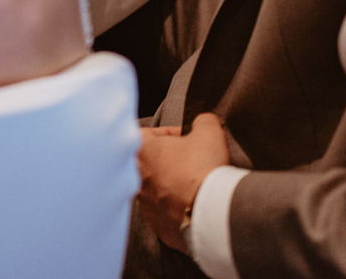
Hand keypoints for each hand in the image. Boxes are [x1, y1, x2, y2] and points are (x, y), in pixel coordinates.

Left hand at [135, 115, 230, 252]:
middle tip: (190, 161)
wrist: (211, 211)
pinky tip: (193, 203)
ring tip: (194, 184)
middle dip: (170, 160)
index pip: (150, 134)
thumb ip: (201, 120)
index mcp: (139, 151)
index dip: (173, 134)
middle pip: (151, 163)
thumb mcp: (208, 131)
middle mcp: (134, 180)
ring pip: (156, 189)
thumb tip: (202, 122)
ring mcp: (144, 205)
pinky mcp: (157, 226)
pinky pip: (165, 213)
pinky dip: (177, 207)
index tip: (188, 139)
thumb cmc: (204, 168)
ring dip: (172, 184)